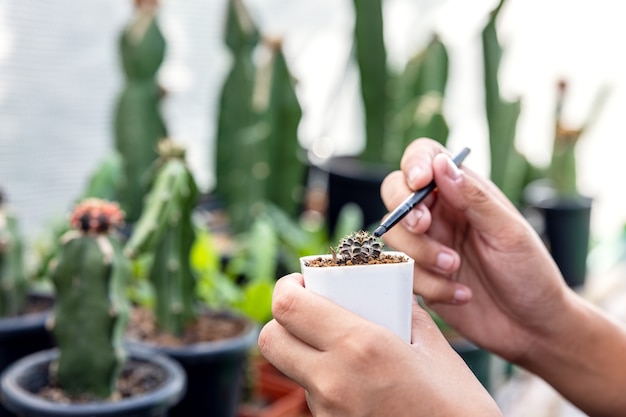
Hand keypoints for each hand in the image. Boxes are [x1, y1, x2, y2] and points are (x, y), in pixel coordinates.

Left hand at [258, 274, 500, 416]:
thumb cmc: (455, 403)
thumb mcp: (432, 346)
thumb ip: (403, 311)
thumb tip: (387, 293)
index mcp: (359, 346)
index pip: (288, 306)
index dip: (286, 287)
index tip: (302, 281)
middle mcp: (332, 380)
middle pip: (271, 339)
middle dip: (284, 319)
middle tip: (311, 310)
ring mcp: (327, 411)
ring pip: (291, 367)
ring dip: (304, 349)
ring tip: (340, 345)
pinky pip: (311, 394)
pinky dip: (321, 378)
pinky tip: (354, 377)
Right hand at [380, 138, 570, 361]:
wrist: (532, 327)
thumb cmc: (531, 274)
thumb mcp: (509, 233)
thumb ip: (474, 198)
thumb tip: (442, 163)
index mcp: (462, 192)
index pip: (425, 158)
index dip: (414, 163)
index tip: (420, 182)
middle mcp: (439, 214)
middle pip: (394, 193)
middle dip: (404, 211)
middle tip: (425, 227)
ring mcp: (426, 245)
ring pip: (392, 235)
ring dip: (419, 252)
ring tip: (454, 267)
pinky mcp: (419, 277)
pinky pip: (402, 273)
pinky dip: (429, 285)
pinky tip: (461, 294)